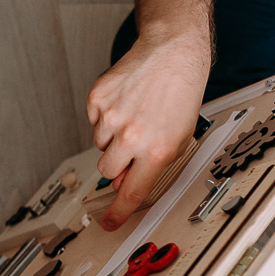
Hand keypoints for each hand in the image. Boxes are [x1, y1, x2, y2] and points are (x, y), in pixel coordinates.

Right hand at [86, 28, 209, 230]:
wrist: (172, 52)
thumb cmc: (180, 92)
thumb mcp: (178, 138)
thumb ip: (152, 165)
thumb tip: (124, 183)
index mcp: (156, 150)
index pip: (130, 193)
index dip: (117, 213)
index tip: (108, 222)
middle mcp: (131, 136)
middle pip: (107, 171)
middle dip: (117, 165)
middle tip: (132, 146)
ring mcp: (111, 116)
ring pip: (99, 145)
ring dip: (112, 137)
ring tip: (134, 115)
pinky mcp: (97, 98)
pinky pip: (93, 120)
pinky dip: (105, 116)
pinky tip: (125, 101)